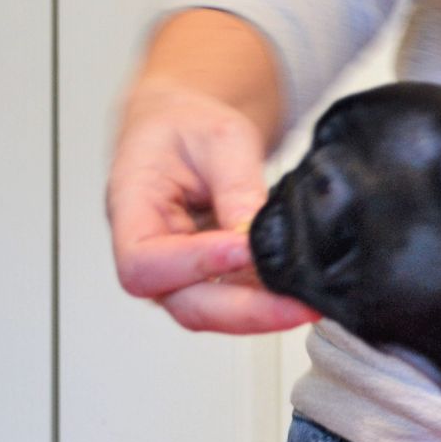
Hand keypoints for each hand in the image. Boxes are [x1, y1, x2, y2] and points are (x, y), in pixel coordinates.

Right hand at [108, 78, 317, 333]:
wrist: (187, 128)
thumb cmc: (186, 125)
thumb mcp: (219, 137)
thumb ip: (237, 186)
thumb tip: (257, 236)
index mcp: (131, 210)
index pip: (146, 262)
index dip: (194, 264)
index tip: (242, 250)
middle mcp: (150, 253)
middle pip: (186, 305)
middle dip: (245, 310)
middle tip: (297, 304)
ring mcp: (180, 274)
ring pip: (215, 314)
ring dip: (262, 316)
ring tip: (308, 304)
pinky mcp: (211, 282)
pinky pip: (237, 305)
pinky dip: (268, 307)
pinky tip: (299, 298)